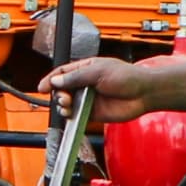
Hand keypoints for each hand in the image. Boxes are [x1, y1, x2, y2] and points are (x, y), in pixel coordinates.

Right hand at [45, 55, 166, 113]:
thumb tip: (56, 80)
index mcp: (85, 69)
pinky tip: (70, 114)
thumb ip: (75, 77)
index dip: (51, 79)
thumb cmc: (126, 77)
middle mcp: (85, 84)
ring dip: (63, 105)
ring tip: (68, 104)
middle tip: (63, 97)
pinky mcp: (93, 114)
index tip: (42, 87)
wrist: (142, 94)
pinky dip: (70, 116)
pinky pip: (76, 116)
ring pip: (67, 103)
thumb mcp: (98, 71)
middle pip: (62, 89)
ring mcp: (89, 99)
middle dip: (58, 93)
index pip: (62, 73)